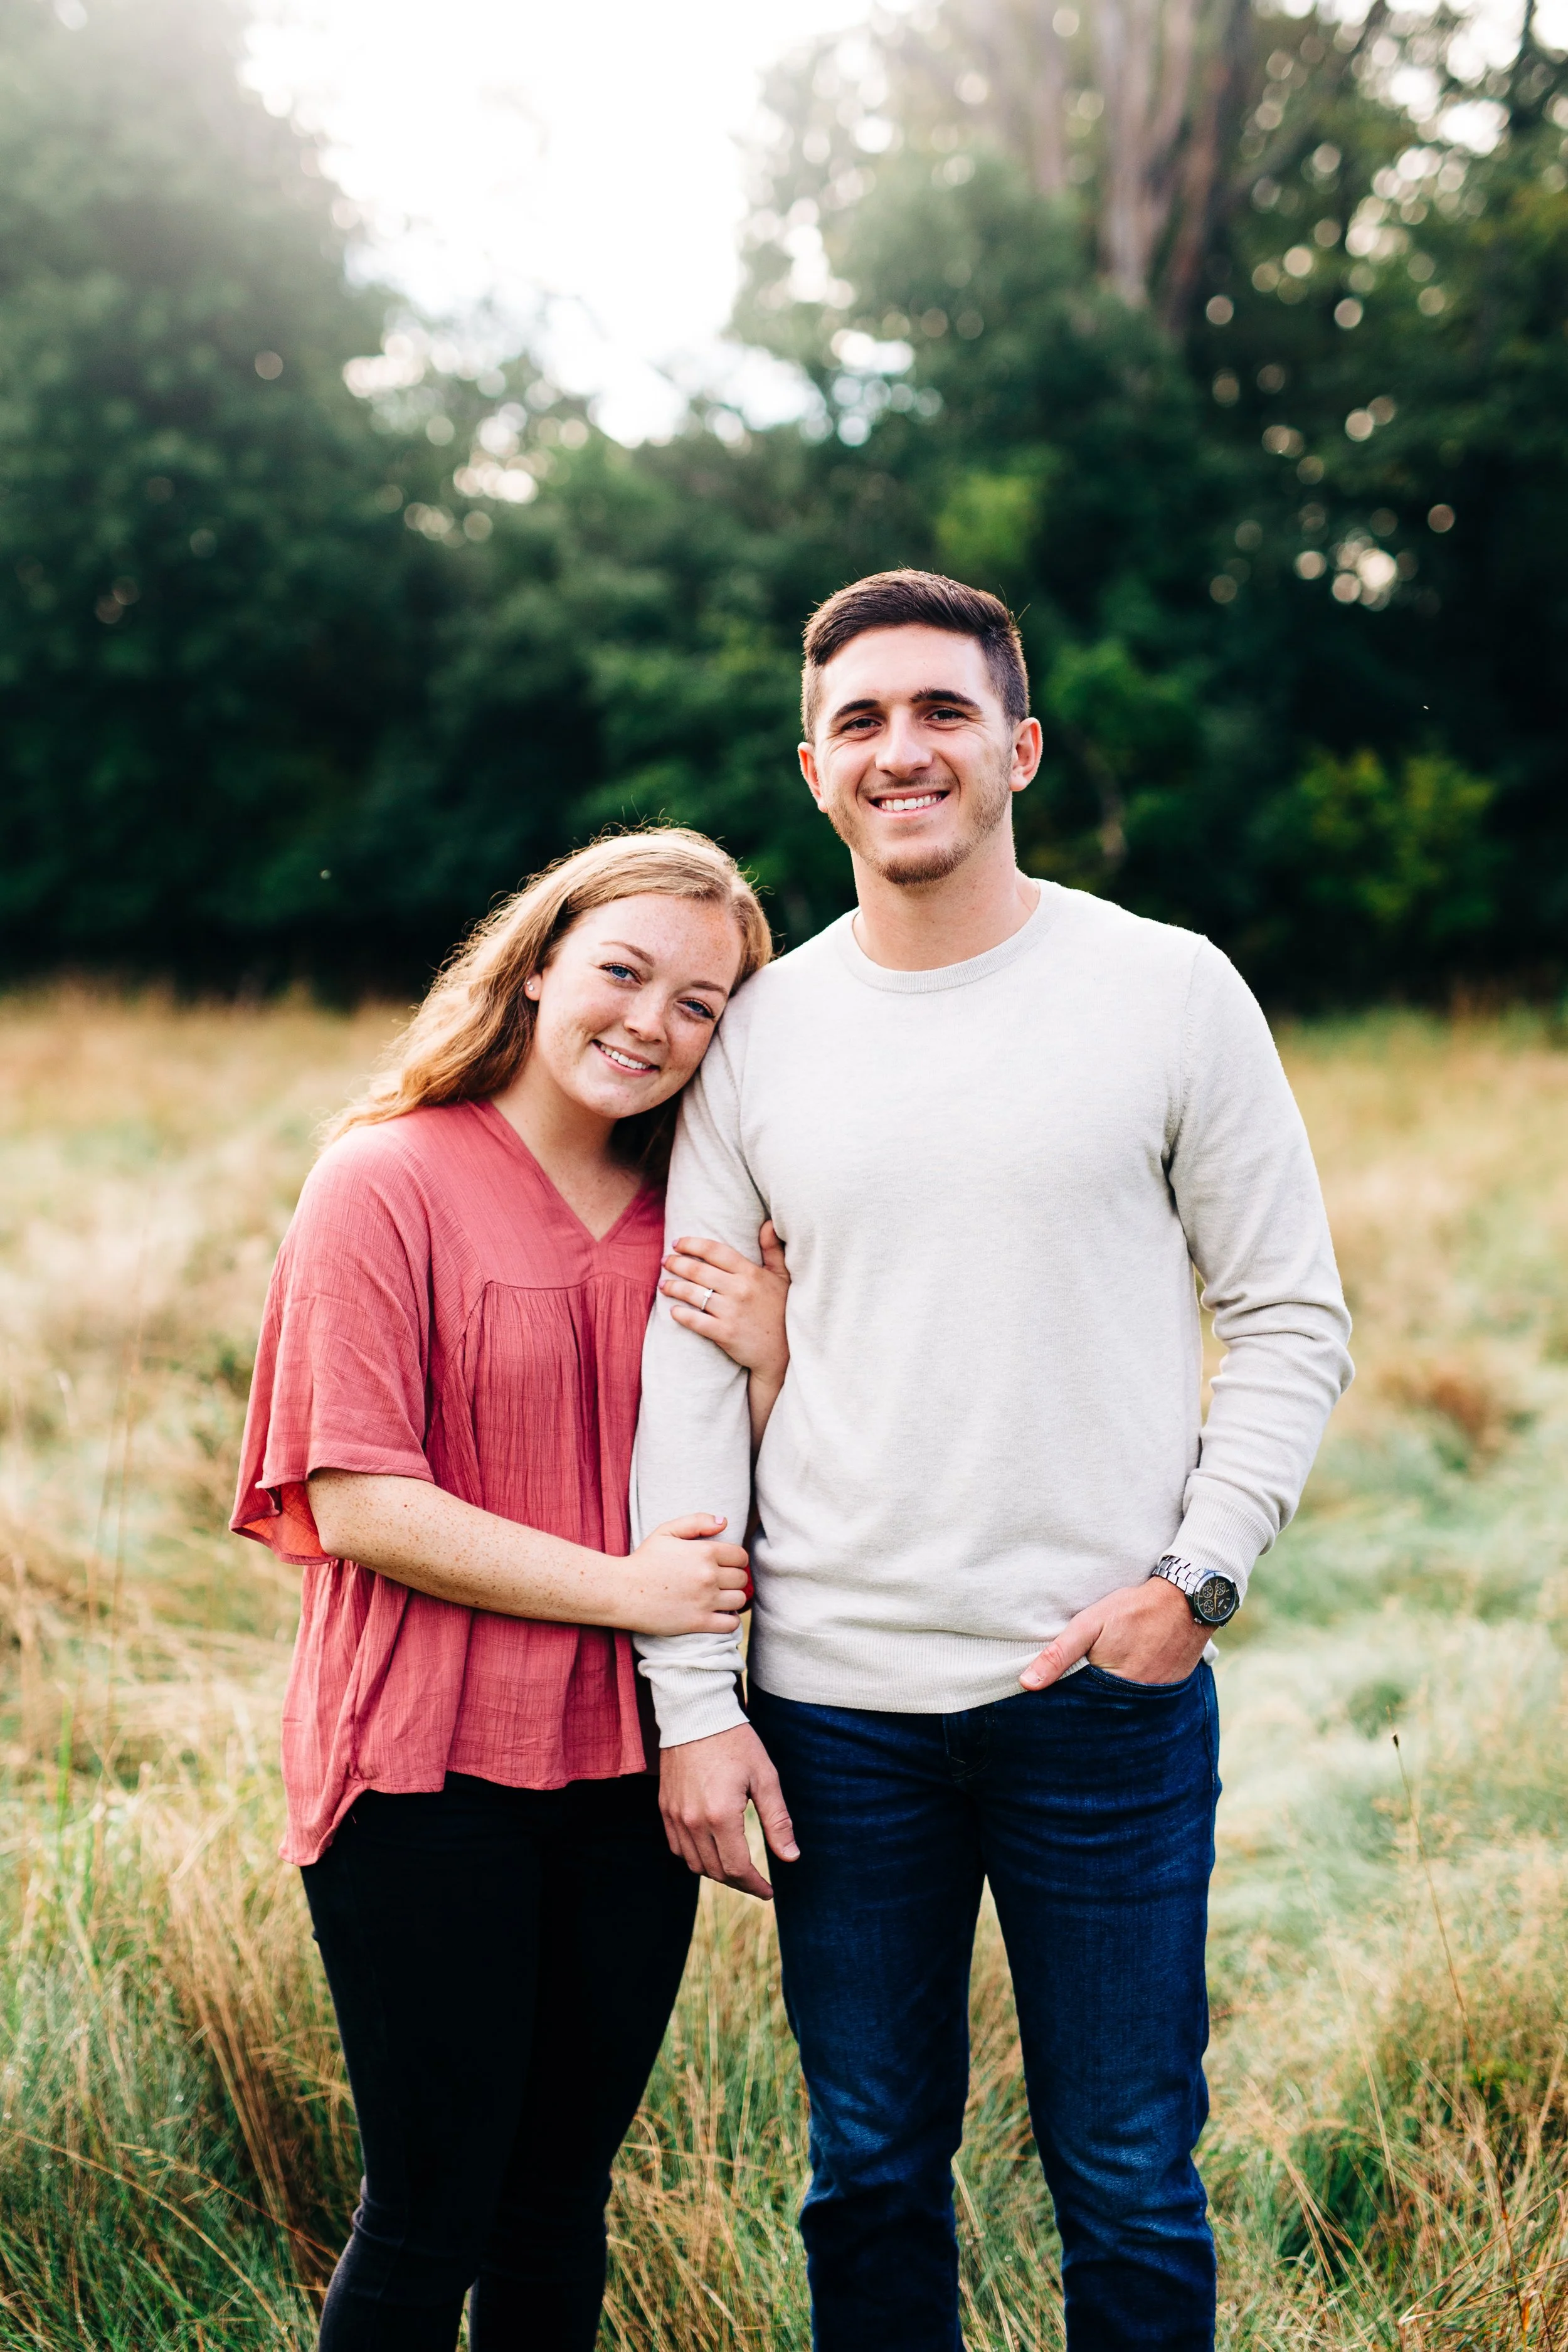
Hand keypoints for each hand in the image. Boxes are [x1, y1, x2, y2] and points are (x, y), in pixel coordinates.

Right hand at [621, 1516, 749, 1637]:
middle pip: (741, 1579)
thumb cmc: (643, 1560)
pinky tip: (717, 1615)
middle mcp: (709, 1576)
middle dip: (733, 1579)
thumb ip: (697, 1522)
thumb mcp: (666, 1531)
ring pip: (739, 1600)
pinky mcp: (699, 1622)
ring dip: (732, 1599)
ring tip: (719, 1598)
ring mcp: (705, 1600)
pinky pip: (730, 1624)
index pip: (741, 1557)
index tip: (725, 1565)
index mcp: (705, 1552)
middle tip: (720, 1582)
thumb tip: (725, 1521)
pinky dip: (729, 1621)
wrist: (622, 1591)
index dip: (735, 1560)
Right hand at [659, 1722, 798, 1901]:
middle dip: (739, 1882)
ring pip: (694, 1864)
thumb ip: (777, 1820)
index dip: (755, 1886)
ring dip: (717, 1873)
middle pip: (716, 1871)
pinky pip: (676, 1848)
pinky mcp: (665, 1808)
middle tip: (757, 1882)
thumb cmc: (736, 1742)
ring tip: (737, 1869)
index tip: (769, 1892)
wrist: (696, 1714)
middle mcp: (693, 1822)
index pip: (738, 1868)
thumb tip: (791, 1857)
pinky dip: (694, 1858)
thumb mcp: (765, 1777)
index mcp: (720, 1816)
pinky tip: (711, 1852)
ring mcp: (675, 1816)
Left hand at [661, 1223, 789, 1386]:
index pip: (714, 1251)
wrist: (786, 1351)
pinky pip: (696, 1321)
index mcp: (751, 1273)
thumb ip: (772, 1249)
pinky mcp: (725, 1334)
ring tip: (663, 1285)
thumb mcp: (783, 1276)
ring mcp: (732, 1312)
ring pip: (693, 1294)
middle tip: (665, 1262)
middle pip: (698, 1270)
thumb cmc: (783, 1310)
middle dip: (676, 1263)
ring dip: (673, 1287)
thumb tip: (767, 1223)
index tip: (676, 1243)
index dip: (691, 1244)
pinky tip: (673, 1311)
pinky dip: (681, 1315)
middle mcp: (740, 1289)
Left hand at [1019, 1574, 1208, 1691]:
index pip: (1081, 1709)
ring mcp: (1157, 1700)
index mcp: (1113, 1687)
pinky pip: (1146, 1704)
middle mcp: (1137, 1702)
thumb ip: (1059, 1654)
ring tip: (1104, 1686)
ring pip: (1124, 1710)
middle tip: (1080, 1692)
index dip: (1068, 1702)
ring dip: (1111, 1703)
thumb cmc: (1133, 1609)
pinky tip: (1125, 1683)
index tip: (1055, 1701)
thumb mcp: (1090, 1624)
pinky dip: (1133, 1698)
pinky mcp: (1171, 1694)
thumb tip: (1028, 1684)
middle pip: (1103, 1713)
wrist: (1187, 1601)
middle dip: (1089, 1707)